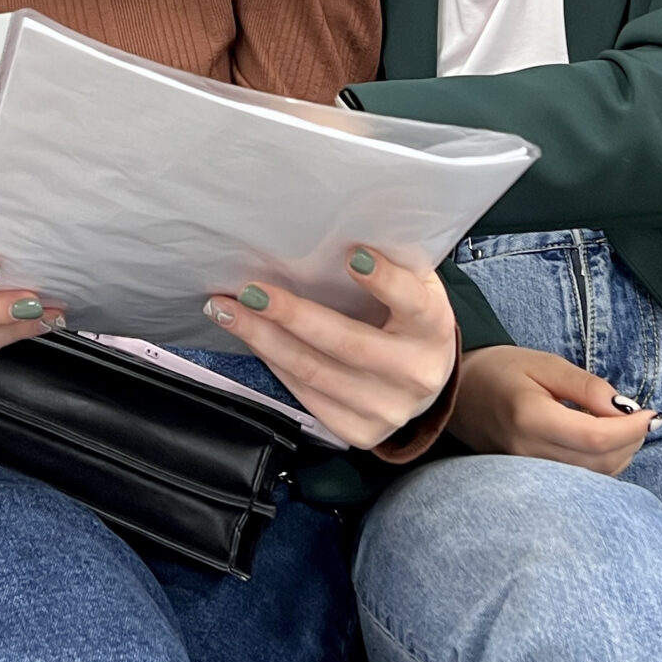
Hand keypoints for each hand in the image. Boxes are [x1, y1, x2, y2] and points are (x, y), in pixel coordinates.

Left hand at [203, 248, 456, 450]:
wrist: (425, 380)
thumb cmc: (408, 318)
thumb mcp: (414, 284)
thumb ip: (390, 263)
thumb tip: (339, 229)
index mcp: (434, 328)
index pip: (413, 302)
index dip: (385, 281)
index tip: (352, 255)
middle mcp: (415, 374)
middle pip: (347, 343)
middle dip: (291, 315)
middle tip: (249, 291)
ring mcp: (388, 409)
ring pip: (315, 373)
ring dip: (264, 340)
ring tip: (227, 311)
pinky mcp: (360, 431)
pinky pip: (306, 396)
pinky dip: (274, 364)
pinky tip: (252, 339)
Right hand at [449, 346, 657, 474]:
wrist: (457, 391)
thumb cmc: (499, 370)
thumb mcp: (544, 364)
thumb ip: (586, 386)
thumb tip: (625, 408)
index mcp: (530, 418)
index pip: (596, 437)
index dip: (631, 428)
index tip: (650, 412)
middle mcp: (528, 451)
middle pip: (600, 461)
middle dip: (631, 441)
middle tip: (640, 417)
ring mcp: (527, 471)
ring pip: (594, 476)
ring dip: (620, 454)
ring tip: (623, 426)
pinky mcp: (530, 479)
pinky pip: (579, 480)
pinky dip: (603, 464)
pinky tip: (603, 441)